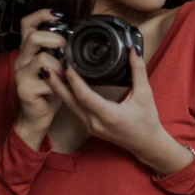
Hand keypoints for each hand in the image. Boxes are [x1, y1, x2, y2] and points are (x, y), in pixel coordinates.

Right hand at [13, 9, 66, 147]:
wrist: (37, 117)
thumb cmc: (48, 90)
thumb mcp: (54, 67)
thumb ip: (59, 52)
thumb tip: (76, 37)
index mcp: (28, 51)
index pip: (27, 24)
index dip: (42, 15)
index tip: (59, 14)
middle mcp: (21, 59)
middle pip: (34, 37)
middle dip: (56, 40)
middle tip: (67, 50)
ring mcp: (21, 74)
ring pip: (43, 59)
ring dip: (61, 67)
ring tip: (65, 76)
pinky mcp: (25, 89)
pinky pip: (47, 80)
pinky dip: (59, 84)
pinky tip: (60, 88)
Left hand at [42, 46, 193, 172]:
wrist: (146, 144)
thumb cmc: (147, 121)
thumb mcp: (145, 95)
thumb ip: (138, 70)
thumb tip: (135, 49)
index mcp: (108, 115)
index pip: (84, 95)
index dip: (73, 79)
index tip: (66, 62)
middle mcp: (95, 122)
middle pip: (69, 100)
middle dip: (57, 81)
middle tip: (47, 63)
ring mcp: (90, 126)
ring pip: (69, 105)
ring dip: (59, 88)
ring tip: (50, 70)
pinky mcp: (88, 126)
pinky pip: (73, 109)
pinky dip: (66, 95)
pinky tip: (62, 83)